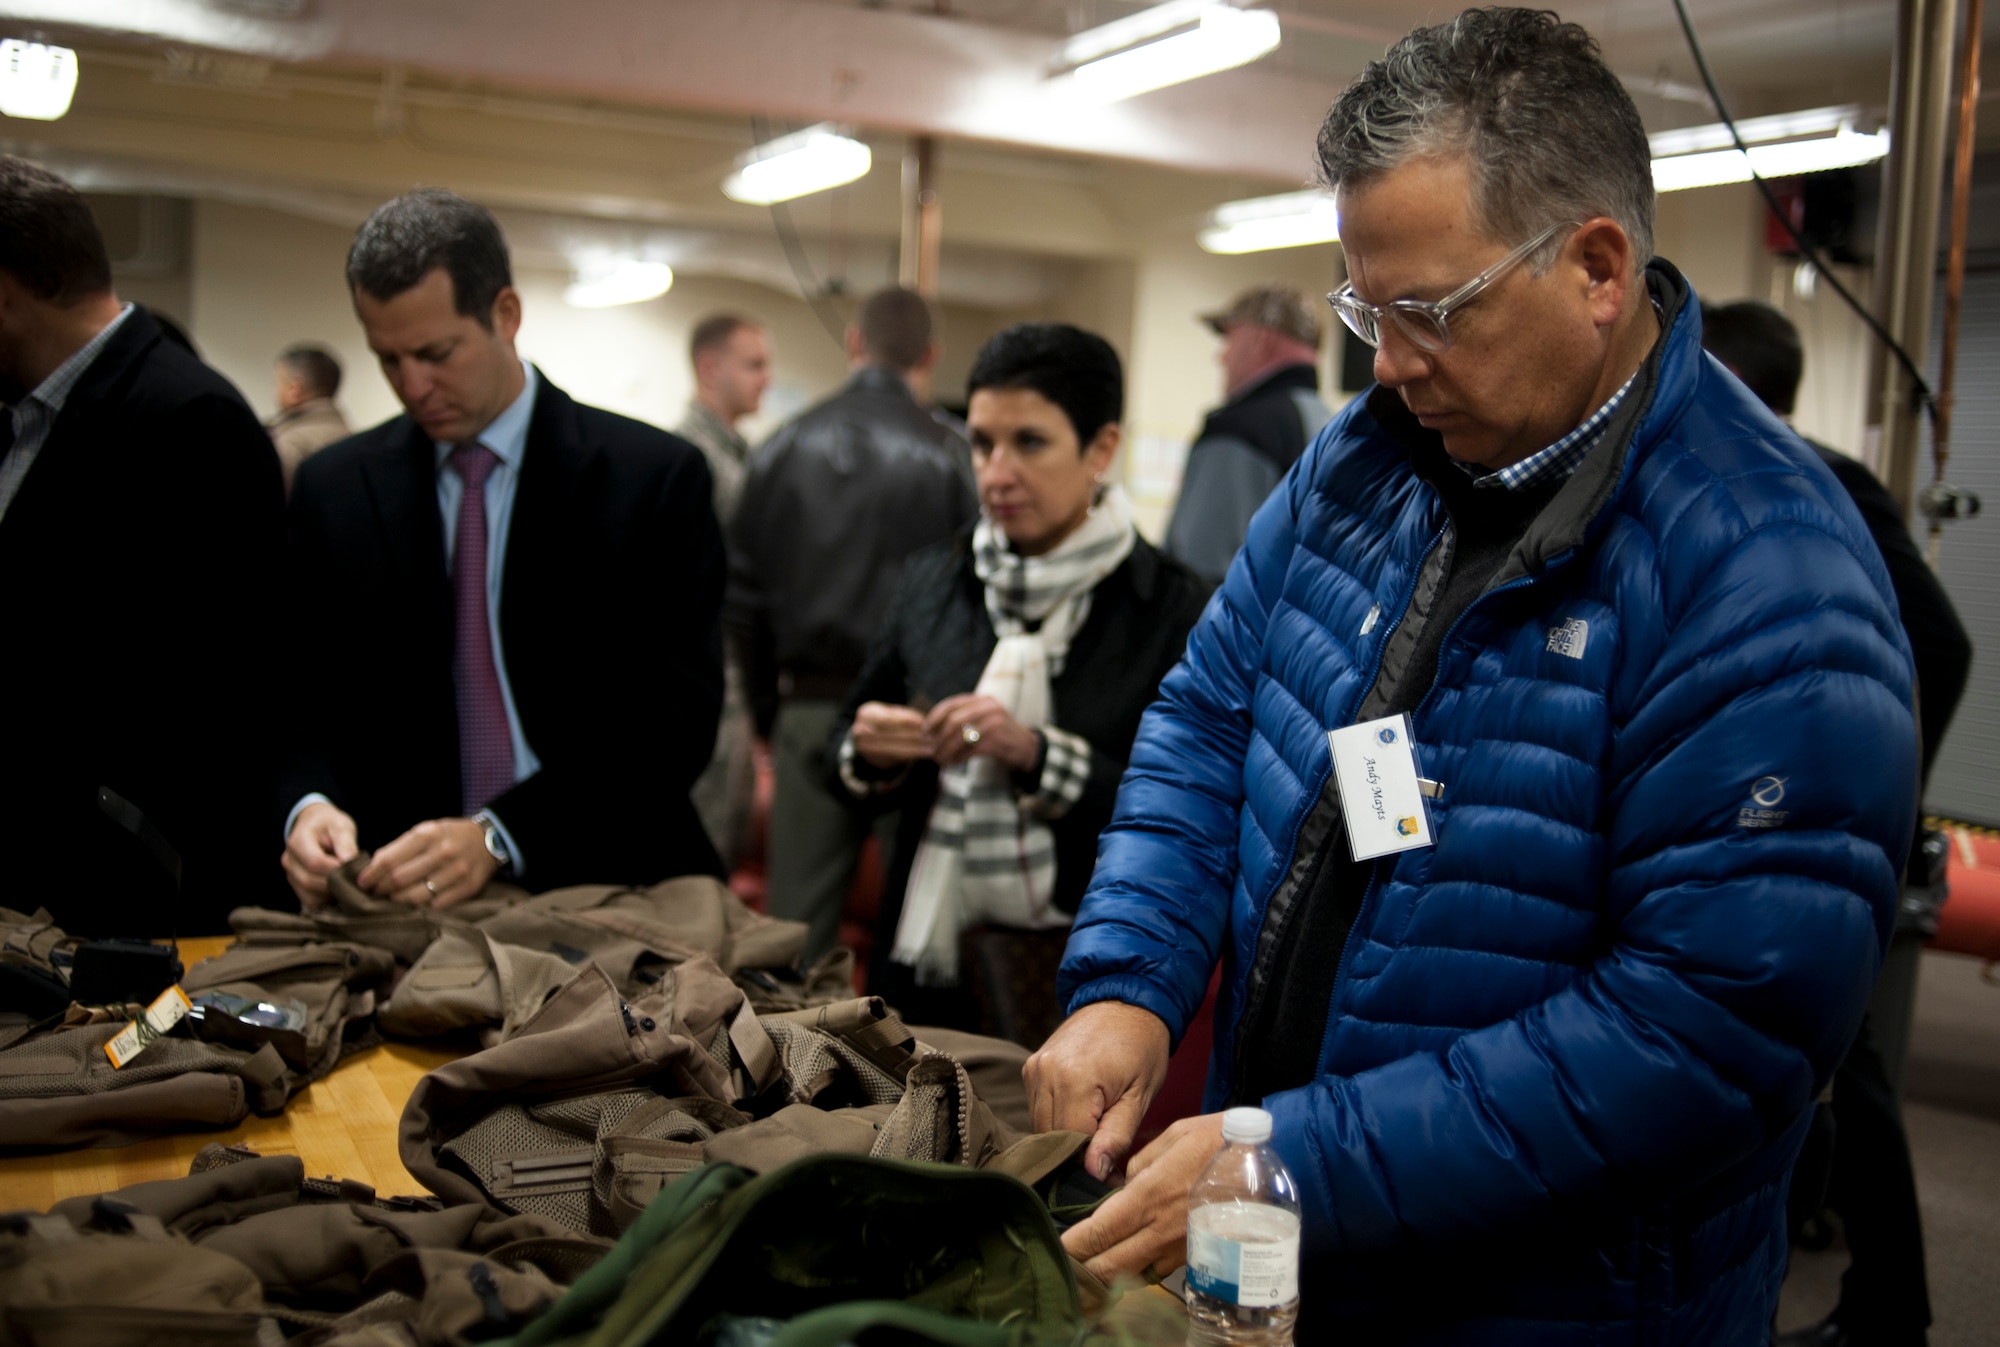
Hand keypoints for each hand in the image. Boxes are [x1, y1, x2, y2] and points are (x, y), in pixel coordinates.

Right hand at [282, 801, 358, 908]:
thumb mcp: (341, 826)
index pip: (314, 862)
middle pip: (310, 882)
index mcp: (298, 842)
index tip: (356, 870)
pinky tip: (341, 892)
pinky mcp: (297, 887)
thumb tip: (349, 862)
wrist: (315, 826)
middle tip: (358, 882)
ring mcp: (291, 876)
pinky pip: (310, 902)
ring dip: (332, 895)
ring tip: (351, 886)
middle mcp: (289, 861)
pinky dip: (327, 901)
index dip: (336, 869)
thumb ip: (346, 843)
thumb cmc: (329, 825)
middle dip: (336, 884)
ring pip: (309, 895)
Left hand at [355, 818, 498, 908]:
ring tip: (391, 900)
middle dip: (381, 890)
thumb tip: (373, 868)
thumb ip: (399, 848)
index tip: (362, 882)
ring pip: (416, 896)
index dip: (371, 875)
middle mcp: (443, 852)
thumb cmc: (448, 836)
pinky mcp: (468, 888)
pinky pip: (436, 905)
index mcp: (428, 835)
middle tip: (375, 893)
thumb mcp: (425, 831)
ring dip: (398, 901)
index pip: (389, 860)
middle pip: (399, 880)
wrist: (488, 840)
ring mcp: (457, 872)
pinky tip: (413, 905)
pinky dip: (421, 908)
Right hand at [851, 701, 930, 768]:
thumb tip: (925, 724)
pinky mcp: (873, 761)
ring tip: (931, 750)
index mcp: (867, 713)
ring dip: (914, 751)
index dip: (908, 722)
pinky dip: (909, 758)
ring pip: (893, 750)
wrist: (869, 735)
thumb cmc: (888, 720)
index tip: (926, 725)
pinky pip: (893, 760)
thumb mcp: (894, 712)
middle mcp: (861, 731)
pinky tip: (922, 755)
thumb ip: (907, 716)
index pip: (890, 719)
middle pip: (892, 736)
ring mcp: (864, 748)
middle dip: (914, 739)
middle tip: (933, 740)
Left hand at [923, 694, 1039, 771]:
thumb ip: (963, 718)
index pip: (951, 705)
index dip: (934, 718)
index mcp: (982, 700)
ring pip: (960, 737)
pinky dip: (958, 758)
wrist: (1027, 748)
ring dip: (946, 751)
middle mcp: (988, 708)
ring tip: (941, 760)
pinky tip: (954, 763)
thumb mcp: (984, 719)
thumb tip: (931, 729)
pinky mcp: (997, 741)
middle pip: (953, 721)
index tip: (925, 731)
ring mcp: (994, 723)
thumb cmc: (1000, 735)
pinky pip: (969, 750)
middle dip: (939, 737)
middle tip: (932, 750)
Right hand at [1024, 1000, 1171, 1180]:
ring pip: (1040, 1127)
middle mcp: (1045, 1073)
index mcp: (1074, 1080)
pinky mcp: (1030, 1068)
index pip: (1070, 1145)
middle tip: (1105, 1159)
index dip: (1089, 1166)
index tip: (1110, 1174)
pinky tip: (1081, 1113)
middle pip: (1050, 1138)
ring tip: (1095, 1132)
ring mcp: (1034, 1069)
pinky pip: (1037, 1109)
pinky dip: (1056, 1119)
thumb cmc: (1143, 1048)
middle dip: (1076, 1155)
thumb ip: (1116, 1136)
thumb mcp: (1140, 1096)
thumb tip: (1095, 1174)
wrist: (1126, 1003)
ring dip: (1064, 1138)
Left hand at [1062, 1113, 1225, 1282]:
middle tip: (1066, 1269)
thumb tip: (1122, 1183)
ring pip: (1135, 1275)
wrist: (1272, 1162)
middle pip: (1110, 1265)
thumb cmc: (1220, 1141)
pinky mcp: (1200, 1254)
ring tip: (1091, 1273)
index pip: (1098, 1232)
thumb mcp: (1172, 1136)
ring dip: (1111, 1277)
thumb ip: (1140, 1162)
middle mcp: (1161, 1229)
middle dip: (1084, 1271)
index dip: (1072, 1246)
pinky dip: (1141, 1273)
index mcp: (1148, 1197)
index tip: (1055, 1248)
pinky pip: (1161, 1271)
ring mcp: (1182, 1247)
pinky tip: (1130, 1266)